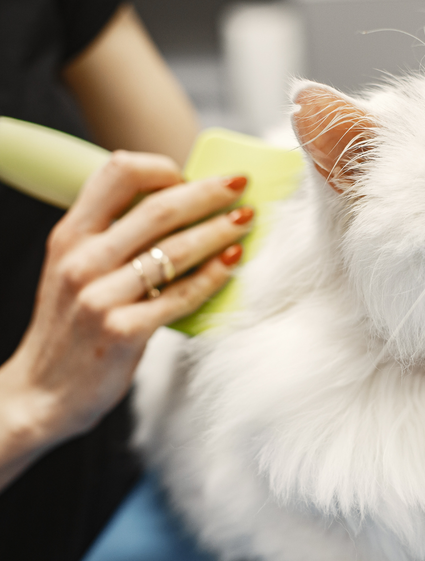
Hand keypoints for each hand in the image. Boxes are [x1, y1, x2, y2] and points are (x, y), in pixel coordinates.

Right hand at [0, 151, 251, 486]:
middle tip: (241, 185)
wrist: (41, 392)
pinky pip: (181, 295)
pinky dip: (214, 275)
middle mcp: (82, 260)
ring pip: (175, 250)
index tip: (191, 176)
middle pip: (159, 209)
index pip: (117, 174)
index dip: (161, 168)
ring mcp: (100, 297)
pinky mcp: (123, 331)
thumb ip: (113, 239)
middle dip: (208, 193)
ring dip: (219, 230)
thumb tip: (179, 209)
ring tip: (247, 219)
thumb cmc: (72, 325)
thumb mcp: (75, 270)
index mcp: (71, 235)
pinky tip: (233, 262)